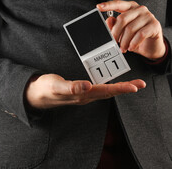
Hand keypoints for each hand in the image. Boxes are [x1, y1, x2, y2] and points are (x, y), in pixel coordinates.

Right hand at [25, 74, 145, 108]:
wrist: (37, 94)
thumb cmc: (46, 89)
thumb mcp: (57, 86)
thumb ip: (71, 87)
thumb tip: (87, 86)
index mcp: (83, 95)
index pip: (106, 91)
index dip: (121, 88)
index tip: (135, 87)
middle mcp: (86, 95)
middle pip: (110, 92)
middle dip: (125, 88)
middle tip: (140, 84)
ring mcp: (84, 94)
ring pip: (106, 91)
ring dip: (120, 87)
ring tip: (131, 84)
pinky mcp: (81, 90)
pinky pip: (99, 88)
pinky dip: (109, 85)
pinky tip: (111, 82)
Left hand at [97, 0, 165, 59]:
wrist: (151, 47)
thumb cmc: (136, 37)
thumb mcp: (123, 32)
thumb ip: (114, 26)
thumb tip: (108, 20)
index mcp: (130, 8)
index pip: (118, 4)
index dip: (108, 5)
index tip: (98, 7)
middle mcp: (140, 9)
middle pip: (122, 18)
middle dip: (116, 33)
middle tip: (114, 42)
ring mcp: (148, 16)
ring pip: (130, 28)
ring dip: (124, 41)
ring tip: (123, 48)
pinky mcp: (155, 25)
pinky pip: (140, 34)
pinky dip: (133, 43)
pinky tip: (131, 47)